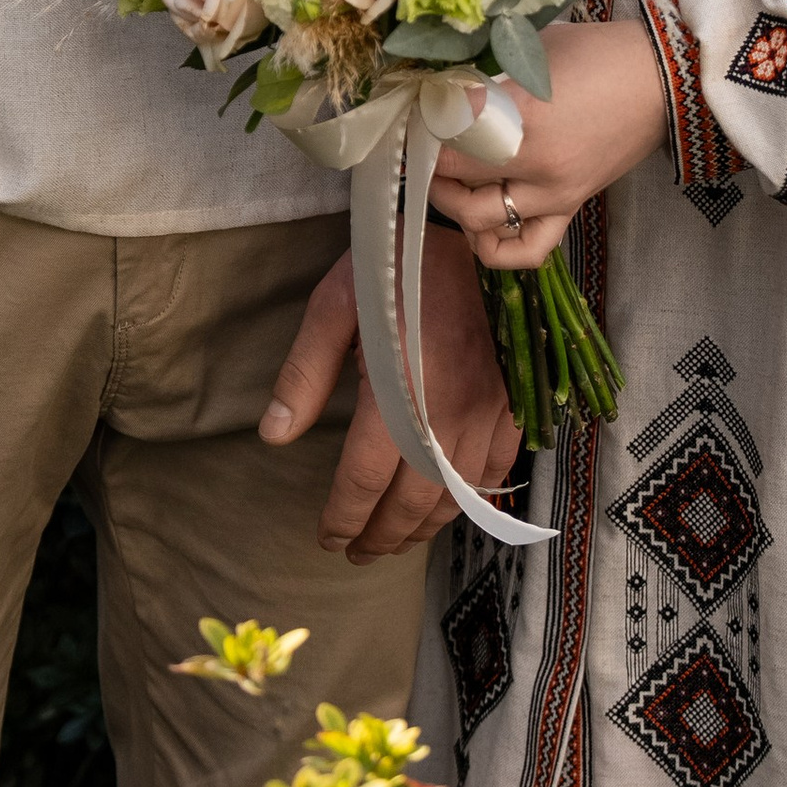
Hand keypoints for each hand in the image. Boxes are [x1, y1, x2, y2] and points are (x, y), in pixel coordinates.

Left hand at [258, 225, 519, 563]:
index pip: (364, 482)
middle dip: (380, 535)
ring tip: (394, 541)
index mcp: (396, 394)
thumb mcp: (335, 306)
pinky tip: (449, 507)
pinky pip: (495, 471)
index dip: (344, 518)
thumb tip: (274, 436)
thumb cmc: (395, 265)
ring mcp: (487, 413)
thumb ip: (304, 373)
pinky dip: (470, 502)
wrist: (473, 234)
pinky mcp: (512, 403)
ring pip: (455, 497)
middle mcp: (446, 415)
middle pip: (410, 502)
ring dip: (422, 528)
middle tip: (357, 552)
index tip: (328, 539)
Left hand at [428, 17, 671, 266]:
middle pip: (453, 175)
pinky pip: (524, 250)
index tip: (413, 106)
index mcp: (524, 115)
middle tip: (421, 137)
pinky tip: (480, 222)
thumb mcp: (534, 50)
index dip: (420, 120)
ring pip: (477, 220)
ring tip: (446, 174)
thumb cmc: (601, 52)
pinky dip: (492, 247)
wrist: (666, 80)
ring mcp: (553, 195)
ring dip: (450, 199)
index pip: (446, 129)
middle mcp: (535, 165)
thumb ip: (487, 72)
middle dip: (426, 156)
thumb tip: (438, 86)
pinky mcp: (569, 209)